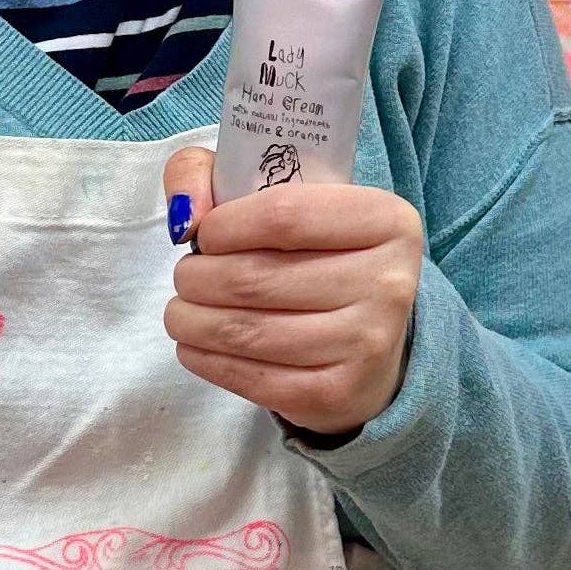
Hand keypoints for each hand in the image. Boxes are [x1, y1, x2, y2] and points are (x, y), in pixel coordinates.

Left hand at [161, 147, 421, 436]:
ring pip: (248, 331)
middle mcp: (388, 282)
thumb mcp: (270, 189)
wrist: (364, 334)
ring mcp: (368, 344)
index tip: (204, 236)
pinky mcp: (339, 396)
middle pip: (257, 278)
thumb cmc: (310, 249)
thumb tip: (184, 216)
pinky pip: (255, 380)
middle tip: (186, 277)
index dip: (224, 226)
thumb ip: (206, 173)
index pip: (284, 214)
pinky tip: (195, 345)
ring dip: (193, 320)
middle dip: (198, 278)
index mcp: (384, 219)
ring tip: (182, 311)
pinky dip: (207, 360)